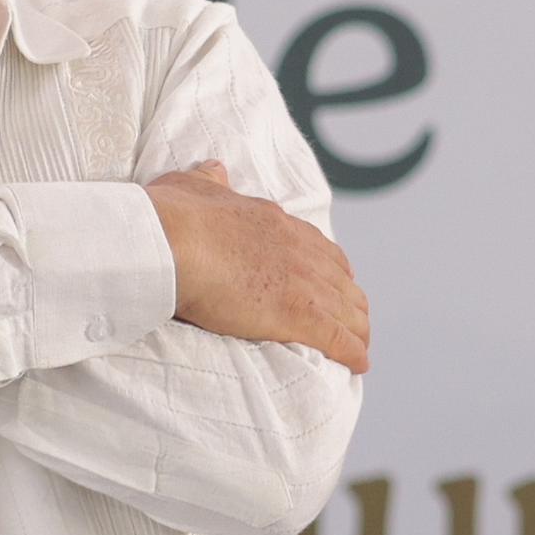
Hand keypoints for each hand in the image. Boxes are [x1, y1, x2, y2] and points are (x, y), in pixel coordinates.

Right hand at [145, 161, 370, 373]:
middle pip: (343, 281)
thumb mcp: (195, 186)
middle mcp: (300, 250)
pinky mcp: (301, 315)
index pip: (319, 247)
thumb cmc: (176, 217)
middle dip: (350, 302)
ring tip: (359, 347)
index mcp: (276, 223)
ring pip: (349, 311)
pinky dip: (354, 353)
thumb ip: (209, 181)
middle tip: (350, 321)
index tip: (333, 281)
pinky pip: (340, 339)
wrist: (174, 241)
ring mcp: (304, 283)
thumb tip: (214, 170)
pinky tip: (359, 364)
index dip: (330, 268)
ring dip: (358, 330)